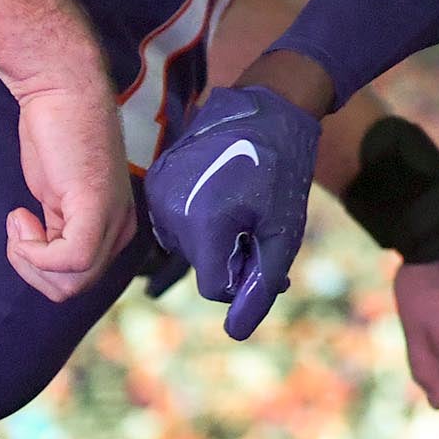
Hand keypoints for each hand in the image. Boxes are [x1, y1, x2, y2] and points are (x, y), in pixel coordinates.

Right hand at [10, 71, 135, 300]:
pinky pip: (69, 261)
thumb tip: (47, 267)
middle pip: (74, 289)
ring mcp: (112, 217)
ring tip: (21, 222)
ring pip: (71, 282)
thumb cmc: (54, 137)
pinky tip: (21, 216)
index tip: (26, 230)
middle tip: (20, 231)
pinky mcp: (96, 206)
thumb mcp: (58, 196)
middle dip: (32, 271)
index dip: (41, 269)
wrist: (59, 91)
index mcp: (116, 227)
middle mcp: (121, 226)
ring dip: (29, 261)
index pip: (81, 281)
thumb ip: (61, 229)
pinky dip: (33, 250)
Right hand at [146, 83, 321, 338]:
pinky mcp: (155, 180)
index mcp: (203, 223)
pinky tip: (224, 192)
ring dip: (216, 239)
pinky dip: (199, 218)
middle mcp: (169, 211)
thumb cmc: (283, 169)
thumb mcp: (284, 230)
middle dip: (233, 256)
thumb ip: (261, 283)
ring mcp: (157, 193)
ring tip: (245, 205)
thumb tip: (236, 333)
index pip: (215, 287)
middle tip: (262, 223)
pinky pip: (175, 220)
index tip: (264, 245)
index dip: (245, 276)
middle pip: (201, 265)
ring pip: (187, 245)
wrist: (268, 106)